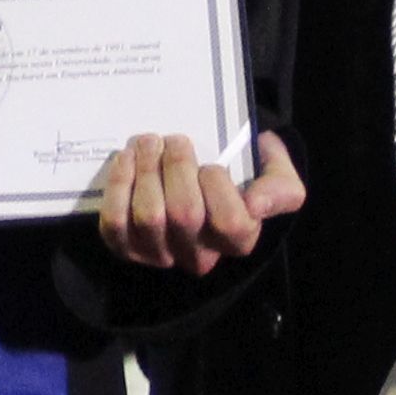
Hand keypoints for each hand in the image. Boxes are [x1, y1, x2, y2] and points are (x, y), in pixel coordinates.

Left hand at [96, 129, 303, 275]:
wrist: (208, 173)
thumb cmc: (245, 174)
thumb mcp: (277, 176)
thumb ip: (280, 189)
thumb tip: (255, 205)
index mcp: (238, 240)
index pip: (230, 222)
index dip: (217, 187)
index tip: (211, 164)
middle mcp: (199, 255)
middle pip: (184, 215)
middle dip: (175, 167)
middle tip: (173, 138)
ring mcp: (161, 255)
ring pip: (149, 218)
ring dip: (145, 171)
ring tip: (148, 142)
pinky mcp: (128, 249)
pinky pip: (115, 224)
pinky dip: (118, 187)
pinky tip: (126, 159)